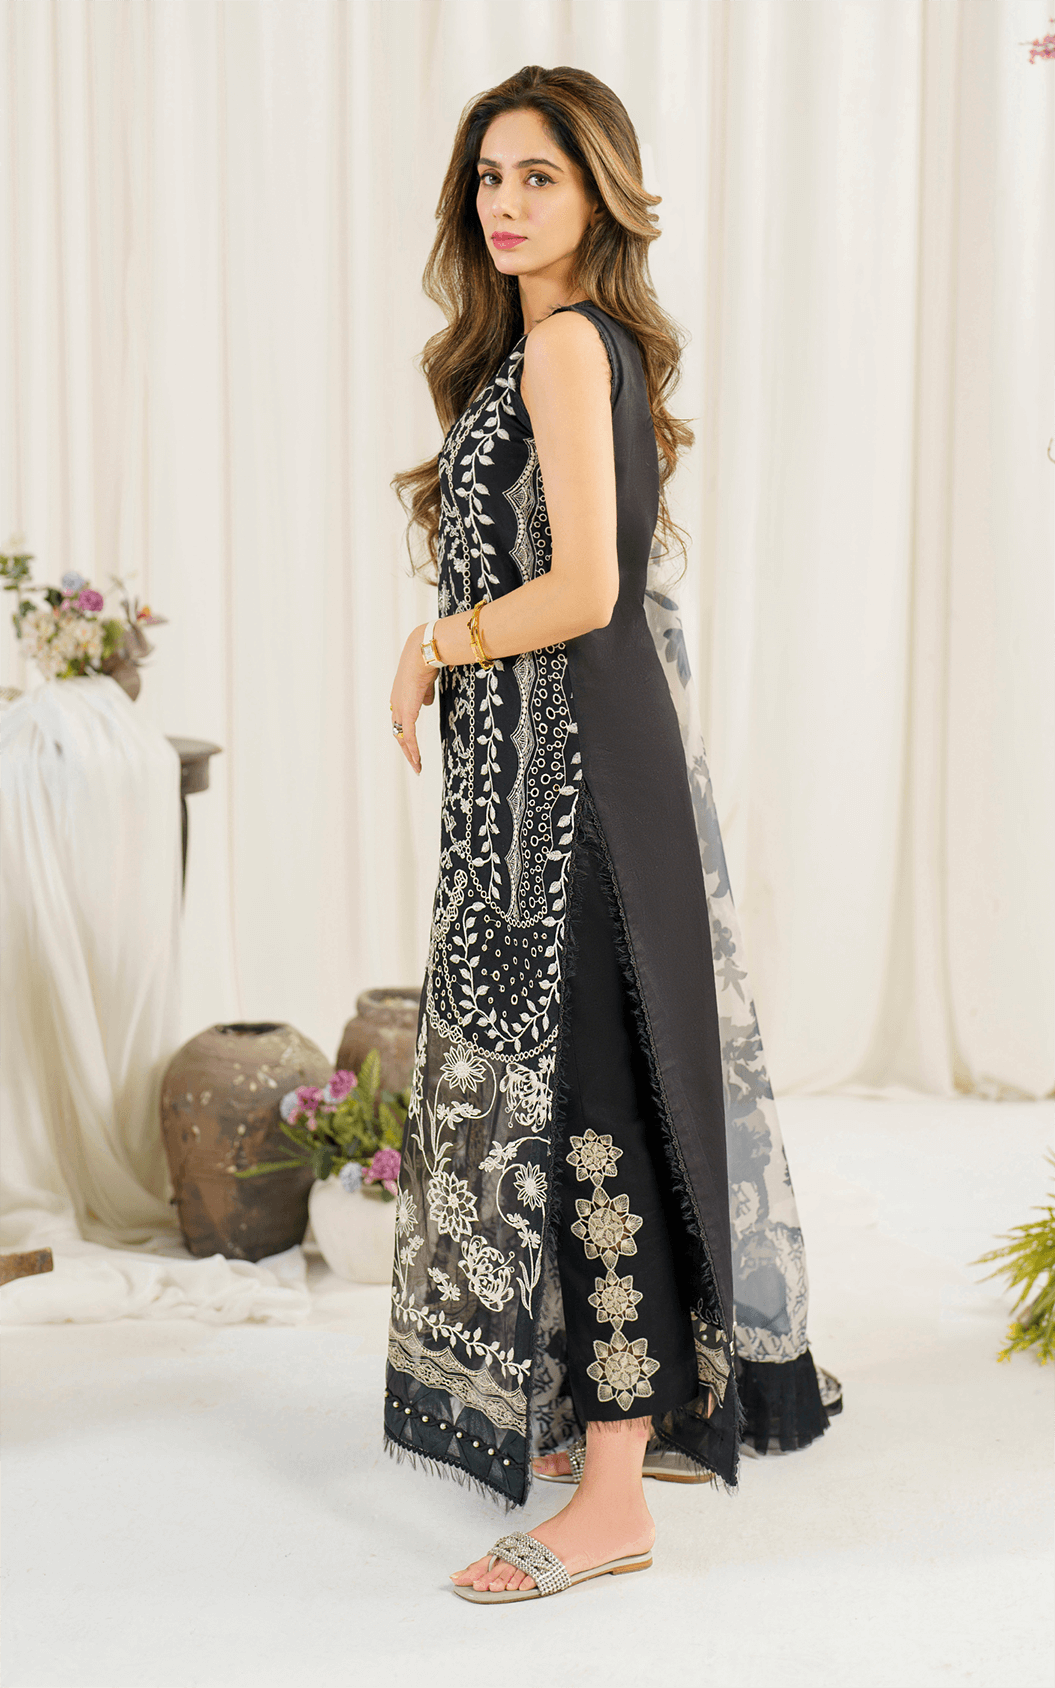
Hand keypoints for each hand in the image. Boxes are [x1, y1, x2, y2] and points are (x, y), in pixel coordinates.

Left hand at [389, 624, 435, 774]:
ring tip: (417, 766)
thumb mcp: (426, 680)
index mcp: (400, 695)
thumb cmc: (426, 660)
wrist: (423, 652)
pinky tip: (417, 760)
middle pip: (398, 732)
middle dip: (406, 749)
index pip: (400, 719)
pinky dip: (413, 750)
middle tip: (414, 762)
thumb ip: (425, 693)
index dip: (405, 733)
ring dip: (410, 754)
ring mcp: (400, 708)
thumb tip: (427, 702)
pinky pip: (408, 736)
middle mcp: (396, 703)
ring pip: (402, 737)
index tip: (412, 744)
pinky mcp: (407, 711)